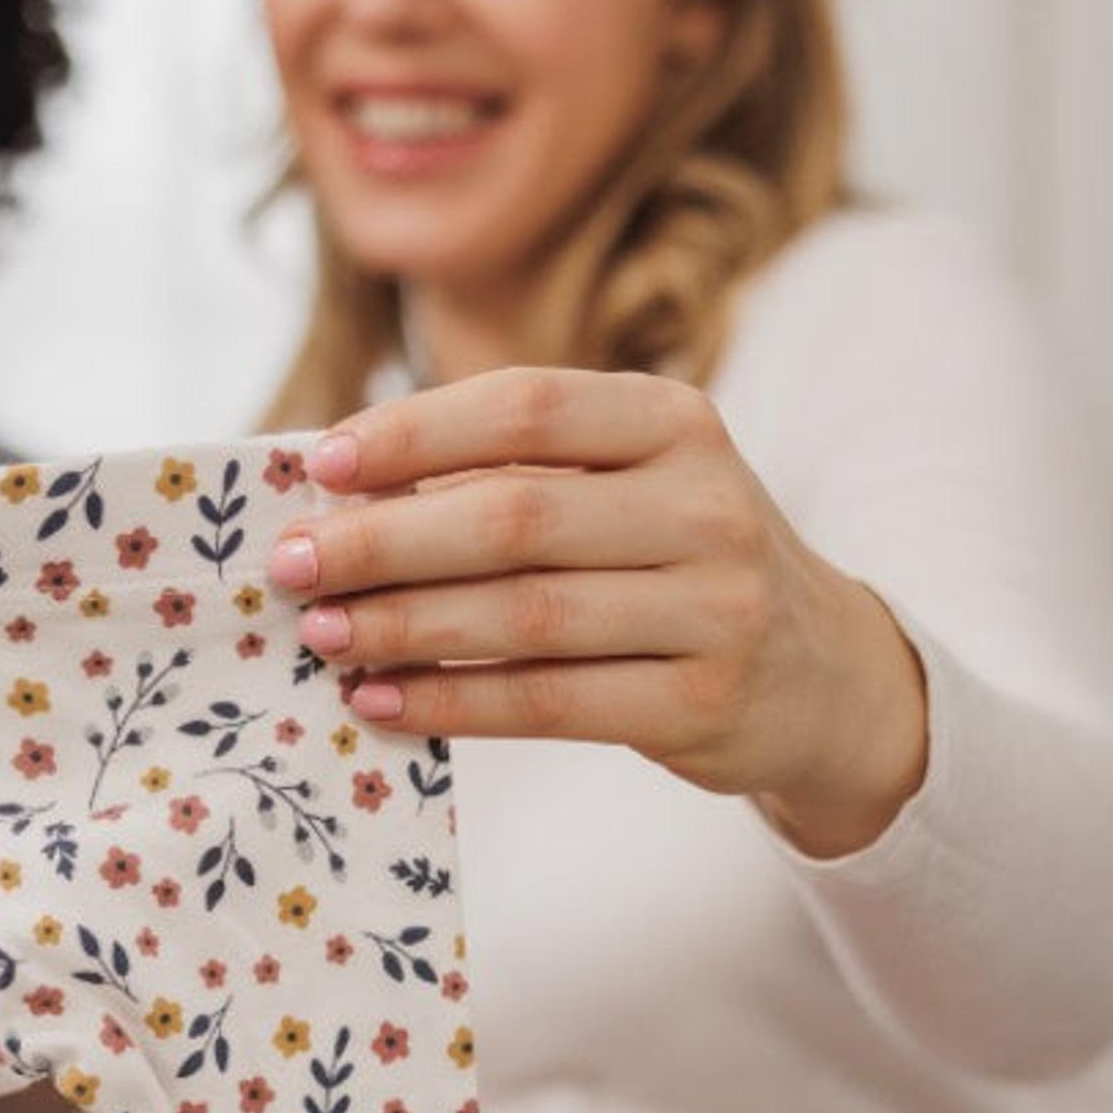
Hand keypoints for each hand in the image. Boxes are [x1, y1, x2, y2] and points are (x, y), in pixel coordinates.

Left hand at [269, 367, 929, 856]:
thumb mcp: (631, 485)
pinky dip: (452, 704)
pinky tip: (381, 699)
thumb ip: (516, 474)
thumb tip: (341, 489)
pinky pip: (548, 703)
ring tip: (322, 634)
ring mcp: (714, 609)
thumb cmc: (679, 560)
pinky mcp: (701, 705)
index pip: (525, 408)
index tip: (319, 465)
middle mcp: (705, 506)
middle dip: (383, 542)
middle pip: (512, 518)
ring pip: (524, 617)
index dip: (412, 433)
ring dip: (404, 627)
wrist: (822, 672)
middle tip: (291, 566)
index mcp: (675, 422)